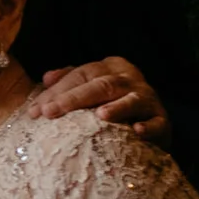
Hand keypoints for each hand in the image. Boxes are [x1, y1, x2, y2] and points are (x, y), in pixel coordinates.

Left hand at [33, 56, 171, 146]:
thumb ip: (70, 81)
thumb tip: (46, 78)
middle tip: (50, 112)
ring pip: (132, 99)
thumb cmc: (112, 104)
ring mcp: (149, 99)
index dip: (57, 91)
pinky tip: (136, 131)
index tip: (36, 110)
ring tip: (100, 115)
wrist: (152, 123)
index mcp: (111, 67)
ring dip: (118, 107)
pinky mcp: (163, 120)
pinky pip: (157, 123)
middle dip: (73, 98)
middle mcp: (131, 79)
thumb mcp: (91, 89)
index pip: (81, 74)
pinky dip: (148, 127)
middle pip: (102, 85)